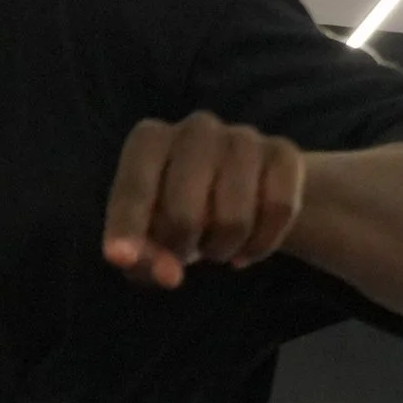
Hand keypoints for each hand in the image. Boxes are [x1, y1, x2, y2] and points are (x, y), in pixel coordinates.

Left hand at [103, 114, 307, 288]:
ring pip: (235, 218)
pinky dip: (263, 243)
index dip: (127, 228)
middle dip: (183, 247)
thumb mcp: (149, 239)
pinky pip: (279, 210)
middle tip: (187, 250)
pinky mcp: (283, 152)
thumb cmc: (177, 213)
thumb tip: (169, 275)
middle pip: (184, 213)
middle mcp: (195, 127)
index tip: (119, 257)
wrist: (243, 189)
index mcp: (149, 140)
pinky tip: (249, 247)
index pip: (134, 189)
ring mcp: (243, 135)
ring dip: (224, 248)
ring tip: (216, 244)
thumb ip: (144, 259)